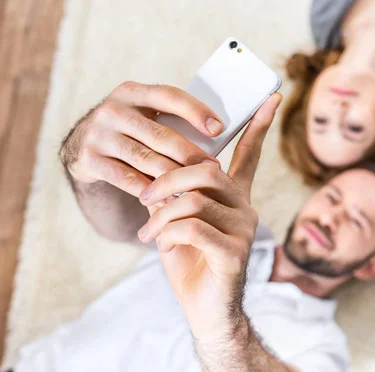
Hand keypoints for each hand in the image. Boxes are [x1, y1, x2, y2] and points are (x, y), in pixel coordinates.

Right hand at [59, 81, 223, 196]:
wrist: (82, 147)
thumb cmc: (130, 131)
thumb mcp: (143, 115)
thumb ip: (169, 120)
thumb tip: (216, 133)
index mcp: (132, 92)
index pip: (169, 96)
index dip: (195, 111)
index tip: (219, 129)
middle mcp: (113, 110)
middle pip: (160, 135)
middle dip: (190, 154)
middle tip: (213, 168)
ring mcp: (98, 135)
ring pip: (146, 160)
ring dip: (174, 177)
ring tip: (196, 188)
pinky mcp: (91, 160)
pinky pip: (128, 180)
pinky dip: (152, 193)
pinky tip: (170, 201)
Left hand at [136, 94, 282, 340]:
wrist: (206, 311)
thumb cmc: (193, 263)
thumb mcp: (181, 222)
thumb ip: (179, 195)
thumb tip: (160, 173)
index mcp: (236, 197)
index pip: (250, 154)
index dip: (259, 124)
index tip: (272, 95)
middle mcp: (246, 208)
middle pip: (207, 170)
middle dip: (167, 179)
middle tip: (144, 198)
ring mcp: (244, 230)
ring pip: (193, 199)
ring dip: (160, 214)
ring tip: (148, 231)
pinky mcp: (234, 252)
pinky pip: (192, 227)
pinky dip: (166, 233)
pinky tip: (159, 245)